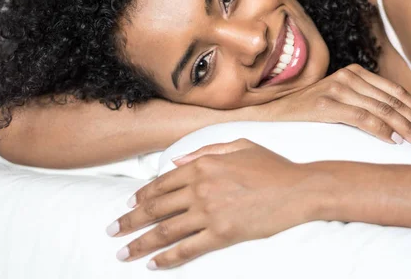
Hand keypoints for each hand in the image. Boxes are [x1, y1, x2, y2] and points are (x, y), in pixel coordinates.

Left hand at [106, 139, 321, 269]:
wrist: (298, 189)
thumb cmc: (272, 166)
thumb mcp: (240, 145)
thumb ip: (205, 150)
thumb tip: (176, 162)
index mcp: (203, 164)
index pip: (162, 183)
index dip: (141, 196)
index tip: (128, 204)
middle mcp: (200, 187)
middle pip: (155, 208)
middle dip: (129, 221)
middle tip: (112, 231)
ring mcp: (210, 212)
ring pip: (165, 230)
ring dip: (140, 243)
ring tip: (122, 252)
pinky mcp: (222, 234)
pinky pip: (187, 248)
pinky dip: (167, 258)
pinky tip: (153, 264)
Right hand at [261, 63, 410, 148]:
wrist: (273, 111)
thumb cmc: (310, 110)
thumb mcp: (340, 99)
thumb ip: (365, 102)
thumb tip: (399, 122)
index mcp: (356, 73)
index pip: (395, 92)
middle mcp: (349, 77)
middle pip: (393, 101)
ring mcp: (337, 89)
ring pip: (382, 110)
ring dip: (406, 129)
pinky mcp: (326, 104)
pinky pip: (362, 118)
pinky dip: (381, 130)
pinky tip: (395, 142)